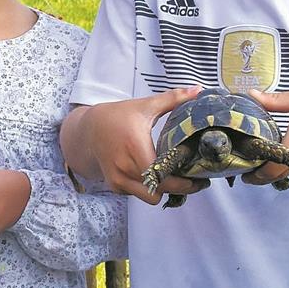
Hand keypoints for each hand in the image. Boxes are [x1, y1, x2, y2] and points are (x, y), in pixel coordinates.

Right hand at [73, 87, 201, 203]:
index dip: (182, 182)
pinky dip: (150, 189)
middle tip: (195, 181)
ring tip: (176, 179)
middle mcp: (124, 165)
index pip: (162, 175)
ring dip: (164, 190)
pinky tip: (157, 178)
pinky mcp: (115, 185)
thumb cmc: (119, 116)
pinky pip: (139, 195)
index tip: (199, 178)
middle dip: (180, 188)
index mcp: (135, 146)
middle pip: (159, 189)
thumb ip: (174, 98)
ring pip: (150, 197)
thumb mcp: (146, 105)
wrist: (89, 129)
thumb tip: (198, 90)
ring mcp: (118, 178)